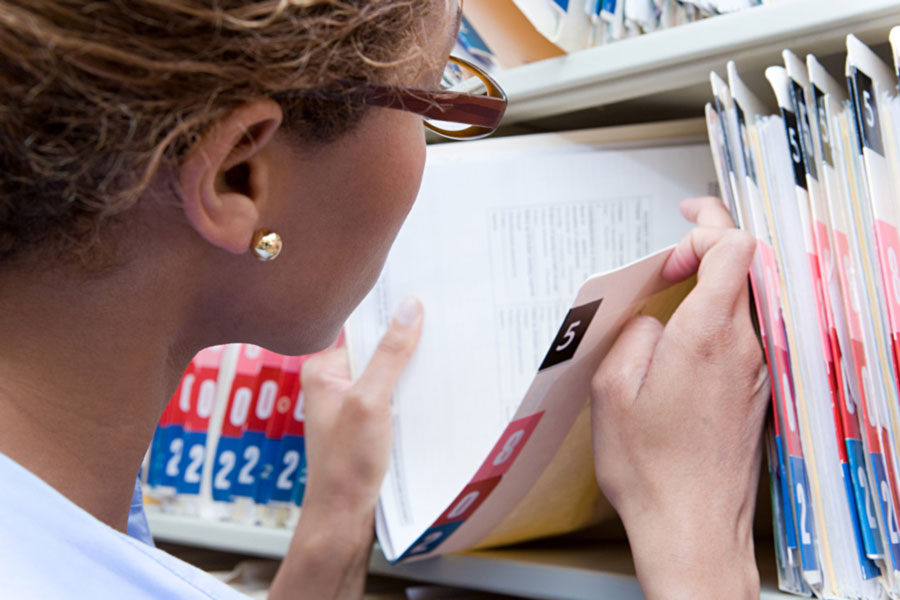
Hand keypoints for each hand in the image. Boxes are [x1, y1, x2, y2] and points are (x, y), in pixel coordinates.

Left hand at [269, 297, 422, 599]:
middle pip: (378, 349)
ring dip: (413, 367)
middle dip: (408, 340)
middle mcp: (334, 382)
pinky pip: (393, 394)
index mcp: (323, 369)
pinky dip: (412, 390)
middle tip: (445, 319)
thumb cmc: (346, 463)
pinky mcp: (367, 422)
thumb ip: (390, 354)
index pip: (363, 329)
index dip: (393, 314)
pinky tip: (434, 386)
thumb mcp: (371, 401)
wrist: (344, 517)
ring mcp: (351, 403)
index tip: (426, 294)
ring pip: (389, 372)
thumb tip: (410, 307)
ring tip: (447, 349)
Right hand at [591, 197, 768, 599]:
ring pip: (746, 299)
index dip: (706, 229)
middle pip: (745, 268)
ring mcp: (755, 371)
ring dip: (712, 283)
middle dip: (710, 245)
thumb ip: (633, 335)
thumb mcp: (612, 391)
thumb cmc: (652, 470)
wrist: (692, 525)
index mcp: (706, 339)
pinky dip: (717, 316)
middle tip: (675, 250)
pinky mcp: (755, 391)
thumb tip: (651, 319)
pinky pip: (742, 333)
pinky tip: (685, 335)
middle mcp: (741, 349)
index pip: (734, 250)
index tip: (676, 238)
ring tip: (672, 291)